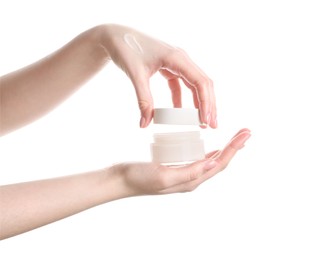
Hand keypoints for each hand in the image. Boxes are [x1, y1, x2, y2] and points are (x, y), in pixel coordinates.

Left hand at [100, 24, 216, 127]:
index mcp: (177, 58)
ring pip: (194, 84)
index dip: (206, 102)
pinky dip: (181, 99)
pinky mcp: (169, 67)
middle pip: (203, 84)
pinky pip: (180, 85)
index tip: (206, 120)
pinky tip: (180, 112)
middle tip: (211, 125)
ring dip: (199, 102)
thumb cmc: (126, 48)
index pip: (200, 82)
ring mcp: (176, 62)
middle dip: (208, 105)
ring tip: (201, 121)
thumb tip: (145, 124)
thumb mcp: (136, 75)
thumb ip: (143, 100)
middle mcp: (181, 59)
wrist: (115, 36)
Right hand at [112, 129, 249, 195]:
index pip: (219, 164)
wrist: (120, 180)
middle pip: (219, 162)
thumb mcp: (163, 176)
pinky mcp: (176, 168)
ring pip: (211, 161)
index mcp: (191, 181)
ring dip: (225, 149)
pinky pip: (198, 160)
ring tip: (235, 138)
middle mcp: (191, 179)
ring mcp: (184, 174)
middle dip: (234, 147)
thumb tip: (214, 163)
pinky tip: (211, 147)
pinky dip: (209, 151)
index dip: (233, 149)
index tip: (245, 134)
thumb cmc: (138, 179)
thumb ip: (189, 172)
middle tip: (246, 132)